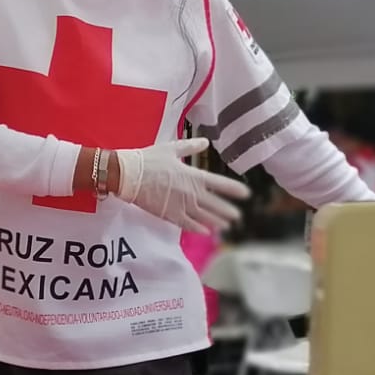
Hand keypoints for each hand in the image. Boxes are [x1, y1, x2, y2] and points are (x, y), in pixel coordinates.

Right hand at [113, 138, 249, 233]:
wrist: (129, 175)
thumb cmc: (149, 159)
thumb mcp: (171, 148)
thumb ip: (190, 146)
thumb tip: (205, 142)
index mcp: (192, 175)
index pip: (219, 184)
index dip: (234, 189)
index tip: (246, 194)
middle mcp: (191, 192)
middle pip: (214, 204)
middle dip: (228, 211)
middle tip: (238, 216)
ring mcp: (181, 205)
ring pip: (204, 216)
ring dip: (216, 221)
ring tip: (226, 225)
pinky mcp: (169, 214)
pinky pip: (187, 224)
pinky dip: (198, 228)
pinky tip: (206, 232)